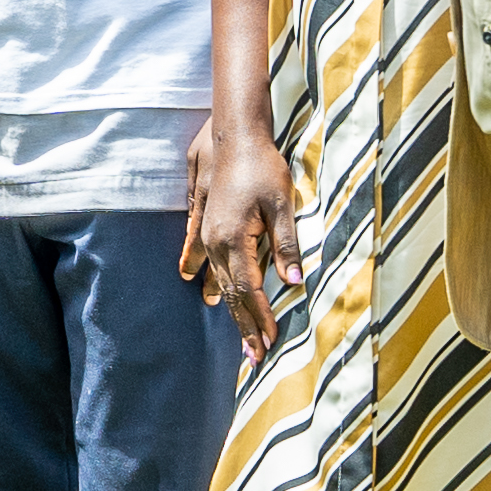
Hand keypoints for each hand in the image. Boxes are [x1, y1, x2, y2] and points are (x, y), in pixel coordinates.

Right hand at [183, 109, 299, 355]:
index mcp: (235, 241)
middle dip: (244, 326)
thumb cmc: (263, 166)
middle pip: (231, 293)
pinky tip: (196, 282)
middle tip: (254, 357)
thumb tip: (295, 284)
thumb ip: (287, 246)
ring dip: (228, 306)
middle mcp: (215, 242)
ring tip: (236, 332)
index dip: (260, 319)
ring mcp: (206, 232)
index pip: (250, 290)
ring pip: (217, 278)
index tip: (270, 343)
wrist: (232, 134)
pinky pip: (199, 255)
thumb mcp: (283, 205)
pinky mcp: (203, 220)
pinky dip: (201, 272)